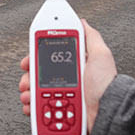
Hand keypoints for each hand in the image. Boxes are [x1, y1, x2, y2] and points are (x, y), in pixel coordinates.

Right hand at [18, 19, 117, 133]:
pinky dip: (32, 108)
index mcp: (74, 67)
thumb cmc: (106, 85)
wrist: (108, 112)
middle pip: (38, 76)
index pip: (48, 58)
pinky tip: (32, 106)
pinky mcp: (60, 110)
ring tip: (29, 96)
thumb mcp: (101, 55)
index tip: (28, 62)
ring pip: (36, 92)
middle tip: (27, 82)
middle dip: (29, 78)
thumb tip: (82, 23)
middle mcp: (67, 81)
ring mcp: (62, 96)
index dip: (35, 58)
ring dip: (28, 93)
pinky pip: (40, 109)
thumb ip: (91, 37)